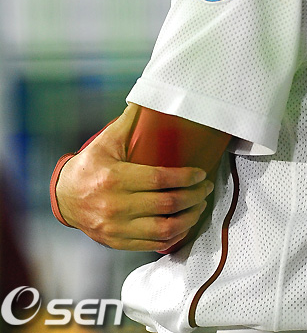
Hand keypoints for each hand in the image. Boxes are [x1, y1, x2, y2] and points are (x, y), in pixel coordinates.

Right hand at [55, 104, 213, 251]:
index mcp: (115, 178)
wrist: (64, 197)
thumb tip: (146, 100)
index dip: (185, 177)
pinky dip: (173, 236)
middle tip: (205, 189)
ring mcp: (117, 227)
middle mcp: (116, 205)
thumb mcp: (106, 141)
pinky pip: (153, 244)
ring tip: (199, 206)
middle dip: (193, 197)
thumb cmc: (89, 166)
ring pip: (164, 229)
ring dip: (188, 218)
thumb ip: (128, 122)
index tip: (200, 174)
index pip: (160, 178)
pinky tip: (183, 225)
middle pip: (166, 204)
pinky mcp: (118, 241)